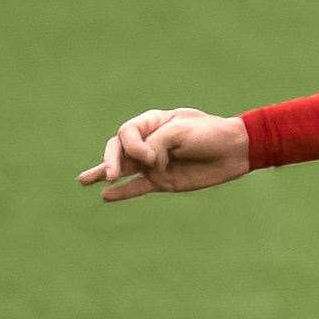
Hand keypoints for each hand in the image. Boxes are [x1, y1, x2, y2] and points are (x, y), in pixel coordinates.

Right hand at [76, 107, 250, 201]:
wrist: (235, 150)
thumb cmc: (210, 134)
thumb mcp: (181, 130)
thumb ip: (156, 144)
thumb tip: (143, 165)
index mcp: (153, 123)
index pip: (126, 133)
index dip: (133, 146)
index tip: (152, 155)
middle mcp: (149, 143)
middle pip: (118, 149)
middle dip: (109, 161)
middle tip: (108, 175)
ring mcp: (154, 163)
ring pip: (124, 169)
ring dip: (103, 173)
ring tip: (83, 180)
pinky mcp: (163, 181)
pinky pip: (138, 187)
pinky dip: (123, 192)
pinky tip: (106, 196)